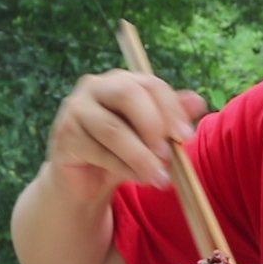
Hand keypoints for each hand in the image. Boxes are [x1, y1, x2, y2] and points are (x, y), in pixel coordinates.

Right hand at [47, 69, 207, 200]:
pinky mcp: (65, 136)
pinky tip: (138, 179)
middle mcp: (95, 87)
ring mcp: (75, 109)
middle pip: (128, 94)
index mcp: (121, 81)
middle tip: (169, 154)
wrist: (84, 182)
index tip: (186, 136)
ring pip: (113, 129)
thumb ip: (170, 118)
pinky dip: (123, 168)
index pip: (150, 84)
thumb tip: (197, 102)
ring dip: (141, 156)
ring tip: (159, 178)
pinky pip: (98, 152)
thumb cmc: (120, 153)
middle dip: (154, 124)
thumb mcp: (150, 138)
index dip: (171, 108)